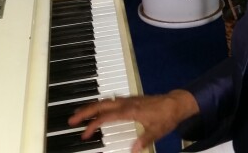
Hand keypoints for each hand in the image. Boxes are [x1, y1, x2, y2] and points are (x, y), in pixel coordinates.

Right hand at [68, 90, 198, 152]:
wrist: (176, 103)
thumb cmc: (166, 116)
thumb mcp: (157, 131)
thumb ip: (144, 140)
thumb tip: (133, 150)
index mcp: (130, 110)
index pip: (106, 117)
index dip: (93, 125)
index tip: (84, 134)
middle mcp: (126, 103)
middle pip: (100, 105)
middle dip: (85, 112)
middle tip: (71, 119)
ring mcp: (128, 100)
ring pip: (105, 101)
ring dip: (91, 106)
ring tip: (80, 113)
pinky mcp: (131, 100)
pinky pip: (111, 100)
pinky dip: (101, 104)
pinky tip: (98, 108)